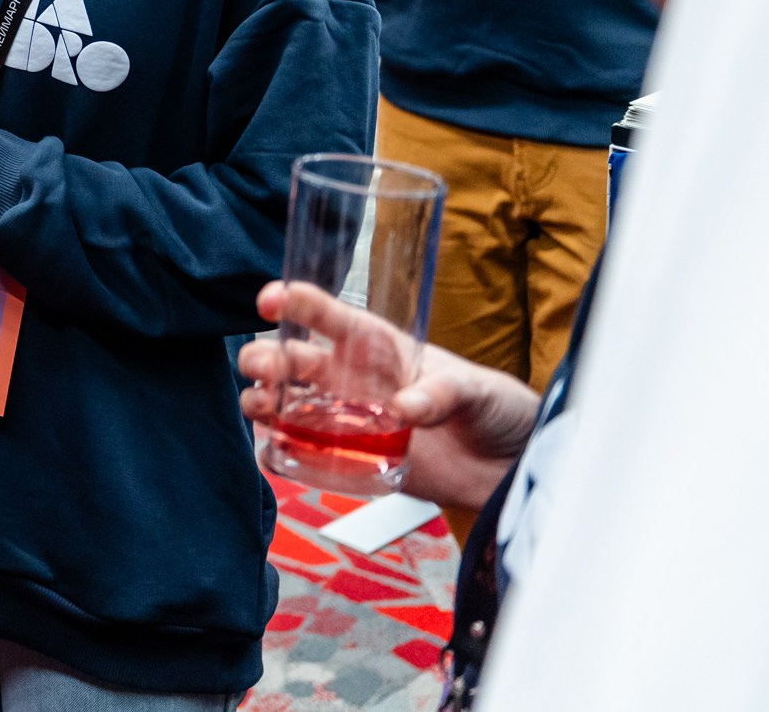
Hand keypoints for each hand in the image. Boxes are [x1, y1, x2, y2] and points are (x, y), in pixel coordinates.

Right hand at [239, 280, 543, 511]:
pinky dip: (279, 453)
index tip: (271, 299)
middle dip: (265, 357)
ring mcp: (349, 422)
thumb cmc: (496, 409)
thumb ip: (442, 393)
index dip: (295, 302)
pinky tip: (273, 452)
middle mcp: (353, 380)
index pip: (328, 316)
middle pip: (293, 360)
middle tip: (258, 366)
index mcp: (378, 346)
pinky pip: (303, 456)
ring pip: (286, 404)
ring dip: (263, 401)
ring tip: (260, 408)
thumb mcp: (477, 390)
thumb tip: (404, 406)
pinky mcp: (353, 462)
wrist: (510, 469)